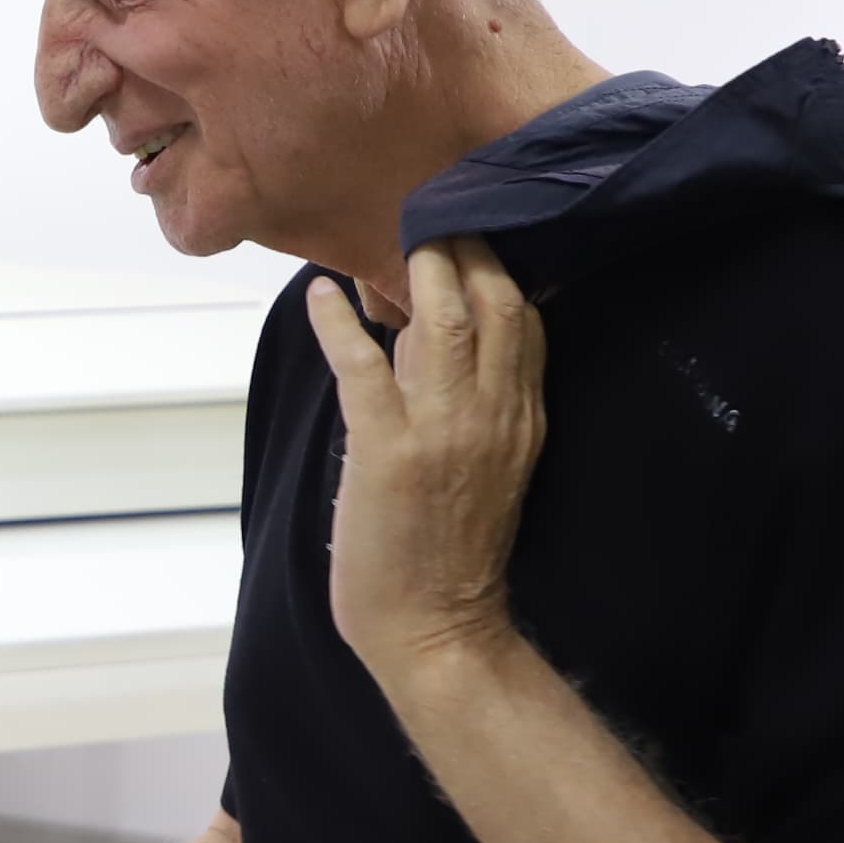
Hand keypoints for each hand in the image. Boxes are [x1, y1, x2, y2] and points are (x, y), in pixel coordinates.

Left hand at [301, 238, 544, 680]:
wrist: (439, 630)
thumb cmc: (452, 551)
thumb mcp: (489, 463)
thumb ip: (471, 399)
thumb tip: (422, 333)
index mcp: (523, 419)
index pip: (526, 319)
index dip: (498, 264)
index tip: (470, 226)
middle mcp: (494, 415)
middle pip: (493, 302)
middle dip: (463, 246)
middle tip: (428, 212)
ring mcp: (443, 431)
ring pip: (438, 319)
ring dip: (412, 268)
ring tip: (388, 236)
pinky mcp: (389, 451)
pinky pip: (361, 365)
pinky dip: (335, 324)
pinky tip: (317, 295)